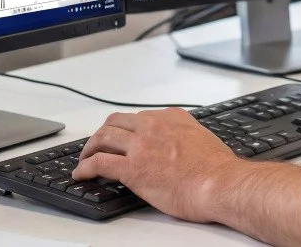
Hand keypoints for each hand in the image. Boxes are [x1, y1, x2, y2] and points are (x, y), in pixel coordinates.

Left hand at [73, 108, 242, 222]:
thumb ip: (185, 138)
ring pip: (103, 137)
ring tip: (85, 159)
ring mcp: (140, 146)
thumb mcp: (203, 139)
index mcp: (172, 117)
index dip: (126, 128)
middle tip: (98, 145)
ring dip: (89, 148)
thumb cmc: (217, 169)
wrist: (219, 183)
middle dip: (103, 133)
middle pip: (116, 122)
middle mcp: (153, 126)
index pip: (139, 117)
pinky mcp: (132, 168)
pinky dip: (85, 167)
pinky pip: (99, 163)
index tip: (122, 137)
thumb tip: (181, 148)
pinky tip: (81, 174)